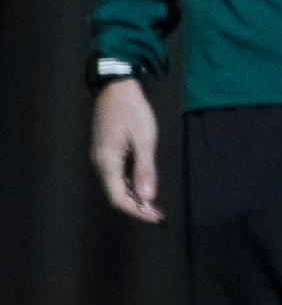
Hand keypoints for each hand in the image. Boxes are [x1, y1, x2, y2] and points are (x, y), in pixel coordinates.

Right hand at [91, 79, 163, 223]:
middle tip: (159, 214)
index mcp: (107, 163)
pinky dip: (130, 184)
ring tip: (154, 204)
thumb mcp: (144, 140)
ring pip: (116, 186)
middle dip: (137, 206)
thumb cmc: (132, 111)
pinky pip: (116, 175)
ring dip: (134, 196)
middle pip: (116, 195)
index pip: (118, 199)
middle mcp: (99, 164)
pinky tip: (143, 185)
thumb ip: (145, 170)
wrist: (116, 88)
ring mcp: (101, 158)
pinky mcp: (106, 151)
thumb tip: (148, 197)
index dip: (137, 211)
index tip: (156, 217)